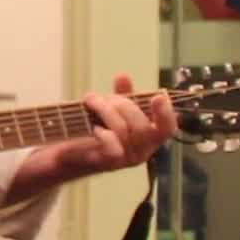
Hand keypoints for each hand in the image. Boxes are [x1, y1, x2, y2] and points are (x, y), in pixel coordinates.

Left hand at [62, 74, 178, 174]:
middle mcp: (143, 150)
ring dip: (106, 111)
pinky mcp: (108, 164)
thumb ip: (122, 96)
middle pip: (141, 125)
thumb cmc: (98, 131)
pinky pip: (112, 148)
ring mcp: (126, 159)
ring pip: (124, 131)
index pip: (167, 128)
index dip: (166, 113)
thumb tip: (123, 76)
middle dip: (122, 104)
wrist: (72, 155)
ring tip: (91, 102)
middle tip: (102, 98)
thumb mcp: (113, 111)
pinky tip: (94, 128)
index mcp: (150, 137)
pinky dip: (104, 134)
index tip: (158, 96)